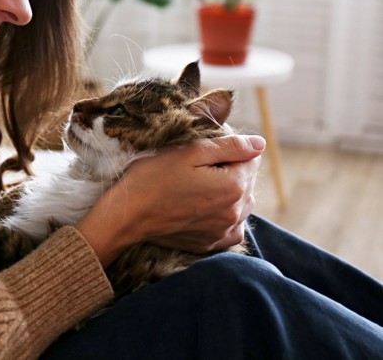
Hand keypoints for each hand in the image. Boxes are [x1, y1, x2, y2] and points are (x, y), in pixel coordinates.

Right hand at [75, 135, 263, 266]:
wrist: (127, 215)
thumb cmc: (152, 178)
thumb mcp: (189, 152)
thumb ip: (229, 146)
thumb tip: (260, 144)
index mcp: (233, 185)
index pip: (251, 158)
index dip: (229, 149)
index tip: (205, 150)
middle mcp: (235, 212)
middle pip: (248, 181)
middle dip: (231, 169)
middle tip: (197, 167)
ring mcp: (223, 231)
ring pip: (242, 204)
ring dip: (229, 192)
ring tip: (199, 186)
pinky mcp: (211, 243)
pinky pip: (233, 228)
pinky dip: (226, 216)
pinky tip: (207, 208)